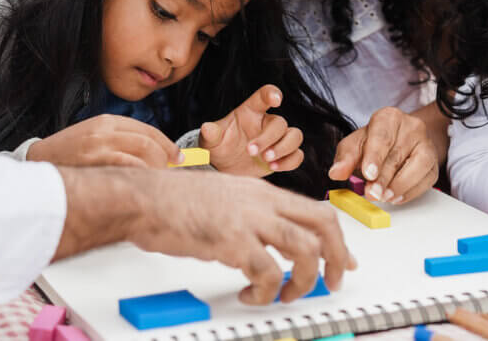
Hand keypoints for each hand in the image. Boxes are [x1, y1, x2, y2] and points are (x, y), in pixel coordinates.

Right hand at [27, 114, 180, 167]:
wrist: (38, 162)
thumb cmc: (67, 154)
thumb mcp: (93, 138)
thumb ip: (119, 142)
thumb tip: (151, 155)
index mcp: (106, 121)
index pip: (146, 129)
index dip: (166, 143)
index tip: (176, 156)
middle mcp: (104, 130)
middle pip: (147, 141)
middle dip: (165, 156)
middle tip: (173, 169)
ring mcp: (99, 146)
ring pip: (141, 153)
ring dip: (155, 168)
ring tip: (158, 180)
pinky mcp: (93, 162)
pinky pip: (127, 168)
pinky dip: (139, 175)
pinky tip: (142, 184)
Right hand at [131, 170, 356, 303]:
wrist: (143, 198)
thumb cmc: (173, 202)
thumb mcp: (223, 199)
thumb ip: (249, 214)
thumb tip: (267, 240)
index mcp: (262, 192)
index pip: (316, 210)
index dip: (337, 240)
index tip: (343, 261)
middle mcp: (262, 201)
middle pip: (324, 223)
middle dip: (336, 257)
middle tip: (330, 282)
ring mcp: (248, 219)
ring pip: (305, 248)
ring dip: (304, 279)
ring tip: (285, 295)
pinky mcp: (231, 240)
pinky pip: (268, 273)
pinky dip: (265, 292)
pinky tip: (249, 295)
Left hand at [200, 85, 302, 176]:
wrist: (224, 167)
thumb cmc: (219, 146)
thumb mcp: (210, 140)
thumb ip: (211, 134)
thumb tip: (207, 128)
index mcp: (250, 111)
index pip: (264, 96)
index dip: (272, 94)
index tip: (276, 100)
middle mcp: (266, 123)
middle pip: (280, 123)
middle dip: (268, 138)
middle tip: (250, 152)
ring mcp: (276, 139)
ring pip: (295, 136)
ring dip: (284, 148)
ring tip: (266, 160)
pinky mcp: (282, 155)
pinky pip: (297, 155)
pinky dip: (289, 162)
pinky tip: (273, 167)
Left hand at [328, 107, 437, 204]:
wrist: (400, 140)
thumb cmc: (375, 142)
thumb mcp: (355, 144)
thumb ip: (345, 157)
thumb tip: (336, 173)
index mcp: (389, 117)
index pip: (382, 136)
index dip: (375, 156)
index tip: (368, 174)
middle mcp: (411, 127)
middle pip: (397, 155)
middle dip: (383, 178)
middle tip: (372, 194)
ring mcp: (426, 144)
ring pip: (418, 167)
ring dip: (399, 186)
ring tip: (383, 197)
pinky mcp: (433, 163)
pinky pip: (426, 180)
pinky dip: (410, 192)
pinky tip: (395, 197)